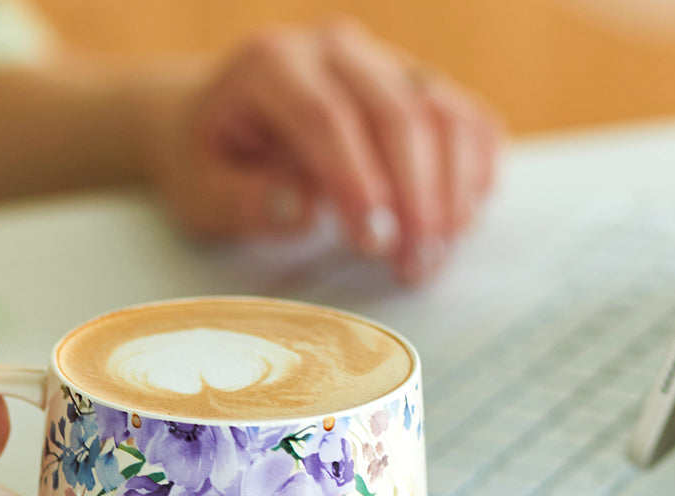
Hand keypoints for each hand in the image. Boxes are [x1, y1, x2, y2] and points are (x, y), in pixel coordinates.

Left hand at [143, 18, 501, 282]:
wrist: (222, 124)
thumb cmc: (210, 163)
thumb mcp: (201, 192)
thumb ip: (242, 200)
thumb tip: (300, 209)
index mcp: (271, 65)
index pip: (327, 118)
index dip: (358, 182)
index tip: (374, 243)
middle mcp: (334, 51)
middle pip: (397, 114)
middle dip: (414, 197)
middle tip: (413, 264)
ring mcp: (382, 63)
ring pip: (442, 114)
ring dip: (449, 192)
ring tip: (431, 258)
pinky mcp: (415, 86)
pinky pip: (465, 119)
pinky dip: (473, 170)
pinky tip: (457, 223)